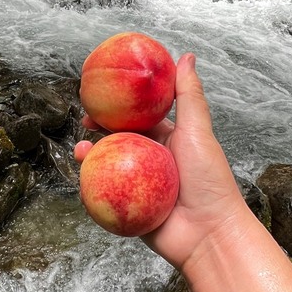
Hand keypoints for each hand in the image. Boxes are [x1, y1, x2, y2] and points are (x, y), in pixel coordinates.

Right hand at [74, 53, 256, 269]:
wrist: (209, 234)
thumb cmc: (210, 181)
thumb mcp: (198, 131)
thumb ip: (189, 95)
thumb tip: (186, 57)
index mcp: (169, 140)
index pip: (140, 116)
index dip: (121, 104)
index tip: (104, 92)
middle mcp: (152, 161)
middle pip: (119, 139)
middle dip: (99, 128)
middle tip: (84, 117)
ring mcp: (139, 185)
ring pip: (108, 165)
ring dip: (92, 155)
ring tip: (81, 148)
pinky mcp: (129, 208)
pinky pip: (104, 193)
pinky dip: (90, 183)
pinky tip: (83, 173)